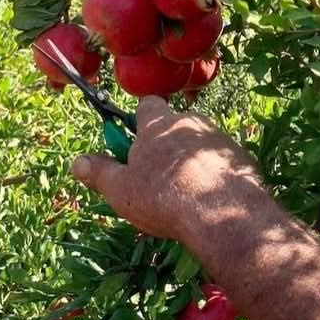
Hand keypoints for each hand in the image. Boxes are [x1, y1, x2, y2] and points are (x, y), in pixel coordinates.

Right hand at [71, 97, 263, 242]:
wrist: (222, 214)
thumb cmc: (163, 198)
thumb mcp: (121, 190)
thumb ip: (99, 173)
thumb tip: (78, 162)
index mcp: (159, 124)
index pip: (146, 105)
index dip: (138, 122)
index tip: (132, 145)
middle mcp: (191, 122)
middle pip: (174, 126)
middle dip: (164, 146)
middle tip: (155, 179)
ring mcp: (219, 139)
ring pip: (198, 145)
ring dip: (190, 162)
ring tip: (183, 195)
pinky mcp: (240, 159)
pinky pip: (220, 163)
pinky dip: (212, 176)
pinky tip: (207, 201)